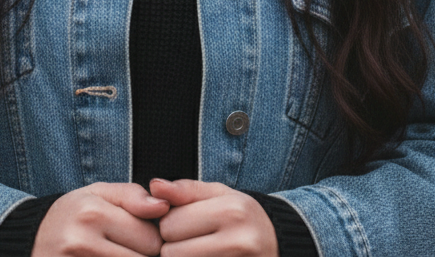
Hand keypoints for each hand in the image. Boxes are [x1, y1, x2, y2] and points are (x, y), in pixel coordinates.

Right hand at [32, 182, 170, 256]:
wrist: (28, 240)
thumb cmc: (71, 215)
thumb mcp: (97, 193)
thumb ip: (132, 195)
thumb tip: (163, 207)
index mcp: (92, 214)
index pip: (150, 239)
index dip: (153, 239)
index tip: (140, 235)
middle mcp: (83, 243)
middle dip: (142, 256)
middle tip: (127, 247)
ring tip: (116, 253)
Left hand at [149, 179, 277, 256]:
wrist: (280, 244)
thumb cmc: (243, 217)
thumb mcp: (220, 194)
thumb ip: (186, 190)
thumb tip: (154, 185)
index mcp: (231, 212)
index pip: (170, 224)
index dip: (170, 223)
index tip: (184, 223)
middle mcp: (237, 242)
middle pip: (171, 252)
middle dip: (173, 246)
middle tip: (191, 240)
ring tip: (197, 250)